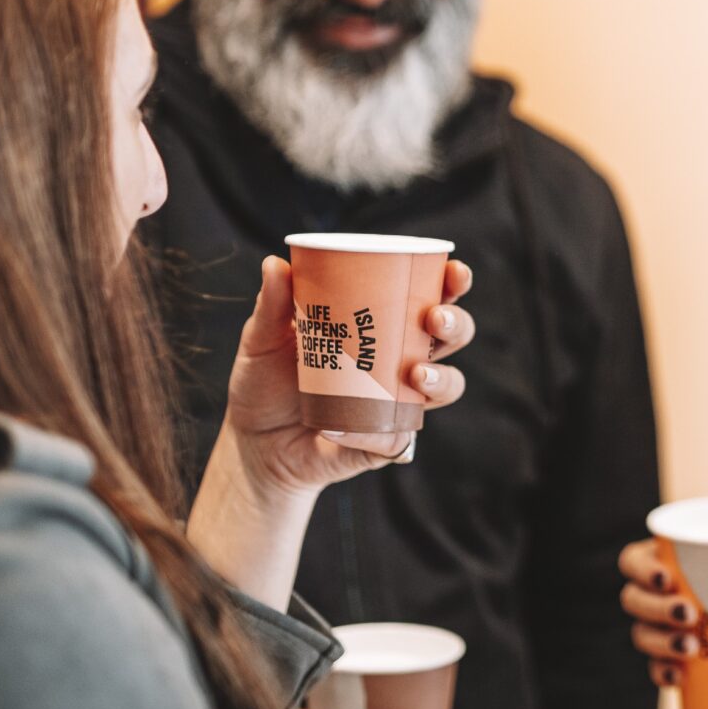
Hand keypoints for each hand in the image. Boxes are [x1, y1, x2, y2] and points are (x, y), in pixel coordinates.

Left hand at [221, 255, 474, 500]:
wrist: (251, 444)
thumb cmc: (265, 383)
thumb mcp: (262, 340)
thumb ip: (272, 304)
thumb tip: (275, 264)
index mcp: (383, 323)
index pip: (430, 295)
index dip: (452, 282)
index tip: (453, 271)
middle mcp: (401, 359)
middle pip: (453, 336)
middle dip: (456, 324)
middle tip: (433, 319)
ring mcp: (398, 401)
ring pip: (448, 386)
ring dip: (442, 378)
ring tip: (415, 374)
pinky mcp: (385, 442)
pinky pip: (397, 439)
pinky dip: (373, 434)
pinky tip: (339, 429)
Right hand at [616, 539, 707, 688]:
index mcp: (664, 561)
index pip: (633, 561)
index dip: (641, 569)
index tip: (667, 577)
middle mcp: (652, 595)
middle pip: (633, 601)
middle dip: (656, 609)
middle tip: (689, 614)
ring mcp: (656, 627)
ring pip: (641, 635)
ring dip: (660, 643)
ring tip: (691, 649)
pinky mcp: (666, 656)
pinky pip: (654, 668)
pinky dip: (663, 674)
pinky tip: (678, 679)